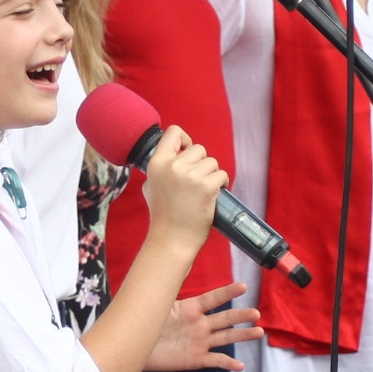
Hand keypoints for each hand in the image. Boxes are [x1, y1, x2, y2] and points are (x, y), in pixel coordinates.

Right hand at [141, 125, 224, 245]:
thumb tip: (173, 154)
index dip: (185, 139)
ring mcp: (191, 176)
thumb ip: (160, 169)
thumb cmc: (163, 215)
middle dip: (202, 164)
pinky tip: (214, 195)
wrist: (172, 239)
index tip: (187, 151)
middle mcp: (173, 166)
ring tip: (203, 192)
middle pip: (199, 149)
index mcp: (157, 163)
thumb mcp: (150, 187)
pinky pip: (222, 175)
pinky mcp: (207, 186)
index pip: (174, 132)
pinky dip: (222, 184)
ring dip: (212, 175)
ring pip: (212, 163)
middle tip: (196, 183)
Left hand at [145, 281, 262, 371]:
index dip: (227, 293)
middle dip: (240, 316)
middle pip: (225, 318)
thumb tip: (170, 263)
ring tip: (259, 332)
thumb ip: (167, 287)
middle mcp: (200, 324)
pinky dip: (228, 363)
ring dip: (242, 335)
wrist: (136, 346)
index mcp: (191, 308)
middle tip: (256, 313)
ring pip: (226, 337)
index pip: (213, 298)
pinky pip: (215, 360)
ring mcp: (200, 342)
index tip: (243, 286)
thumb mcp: (158, 303)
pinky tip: (240, 365)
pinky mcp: (196, 359)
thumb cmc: (146, 322)